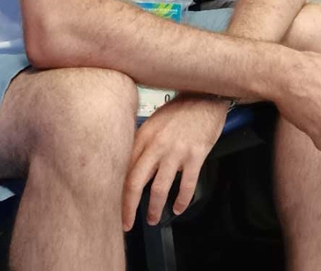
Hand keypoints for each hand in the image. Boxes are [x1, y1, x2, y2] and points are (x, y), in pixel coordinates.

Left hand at [121, 95, 226, 230]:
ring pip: (159, 188)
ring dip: (154, 208)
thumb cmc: (180, 109)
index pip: (124, 169)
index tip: (114, 205)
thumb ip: (142, 142)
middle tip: (126, 224)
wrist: (207, 96)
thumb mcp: (154, 122)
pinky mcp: (196, 155)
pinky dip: (182, 201)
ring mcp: (176, 151)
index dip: (117, 191)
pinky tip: (179, 209)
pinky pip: (187, 185)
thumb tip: (129, 165)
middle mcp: (156, 145)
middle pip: (135, 182)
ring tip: (153, 219)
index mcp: (143, 136)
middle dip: (128, 208)